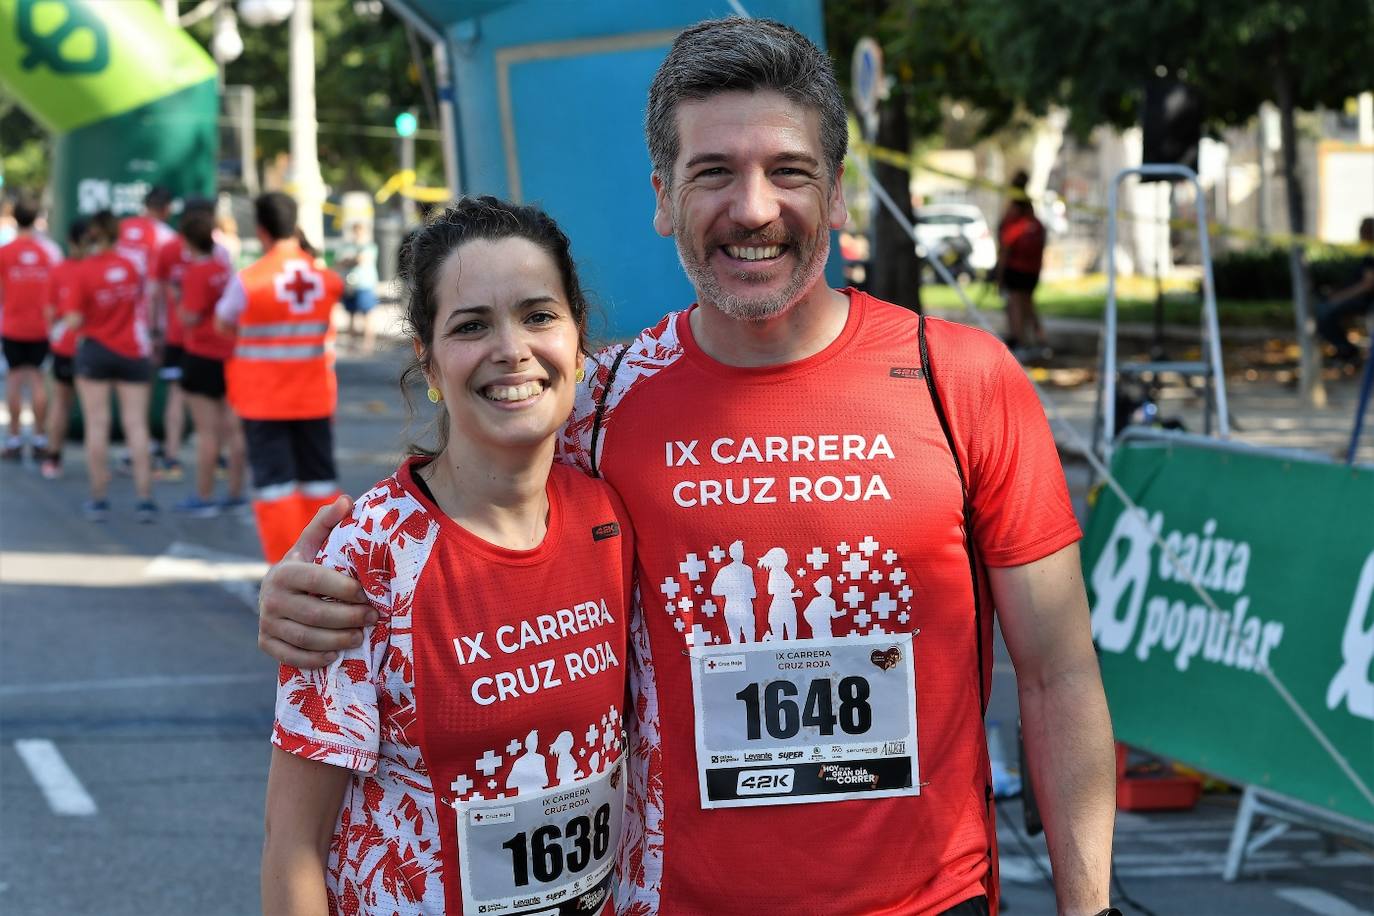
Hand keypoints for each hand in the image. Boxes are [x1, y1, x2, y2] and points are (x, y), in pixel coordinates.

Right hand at [257, 495, 374, 668]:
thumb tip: (346, 501)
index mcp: (285, 571)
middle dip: (349, 617)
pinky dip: (314, 659)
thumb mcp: (313, 542)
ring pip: (306, 638)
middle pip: (315, 614)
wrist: (276, 591)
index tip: (367, 593)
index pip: (317, 581)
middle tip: (374, 617)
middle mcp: (270, 597)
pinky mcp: (265, 643)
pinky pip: (291, 657)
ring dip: (338, 640)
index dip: (345, 589)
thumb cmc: (305, 565)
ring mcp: (266, 623)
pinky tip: (335, 655)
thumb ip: (327, 522)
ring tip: (361, 636)